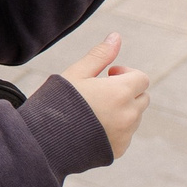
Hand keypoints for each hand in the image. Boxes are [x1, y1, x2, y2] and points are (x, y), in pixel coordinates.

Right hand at [57, 32, 148, 160]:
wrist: (43, 140)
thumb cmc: (57, 101)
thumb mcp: (76, 73)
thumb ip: (100, 55)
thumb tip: (116, 36)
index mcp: (120, 92)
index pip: (142, 78)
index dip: (126, 73)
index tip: (107, 74)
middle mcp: (129, 115)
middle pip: (143, 98)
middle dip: (127, 91)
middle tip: (101, 91)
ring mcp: (125, 135)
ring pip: (134, 117)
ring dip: (122, 110)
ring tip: (93, 110)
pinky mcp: (119, 150)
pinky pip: (125, 135)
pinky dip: (115, 129)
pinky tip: (92, 127)